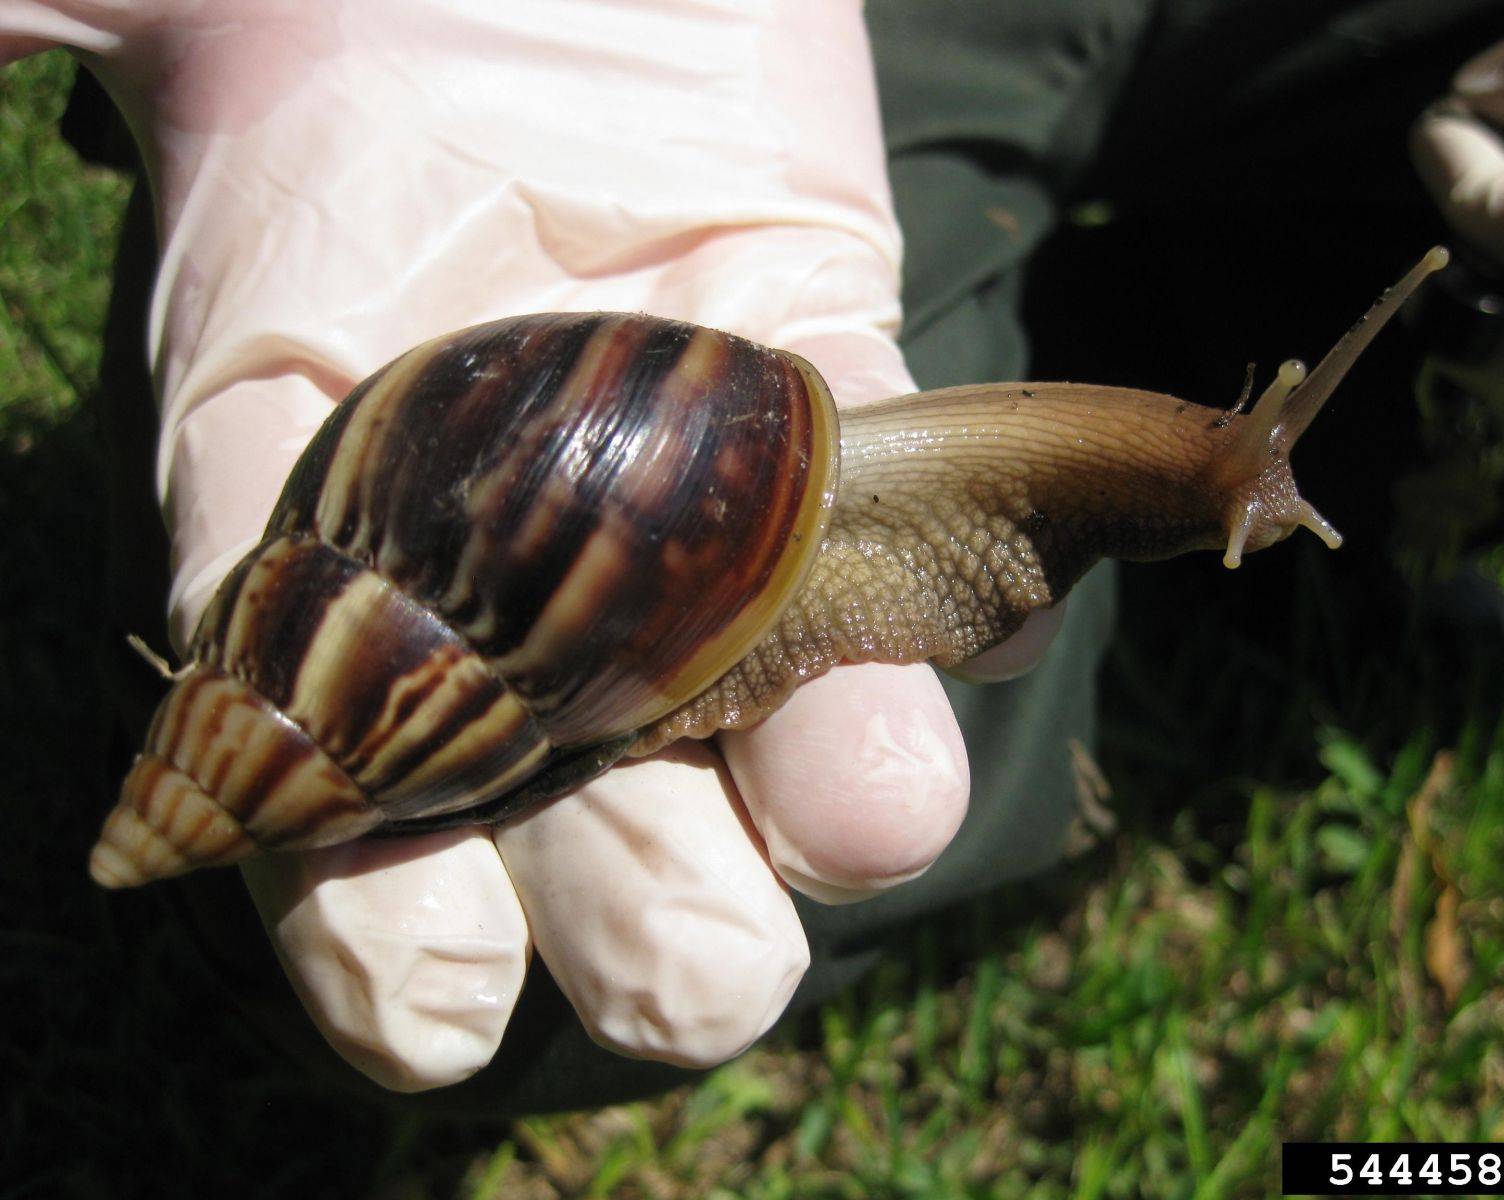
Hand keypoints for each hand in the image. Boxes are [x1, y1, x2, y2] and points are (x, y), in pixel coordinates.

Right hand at [5, 1, 992, 1089]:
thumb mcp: (149, 45)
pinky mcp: (832, 460)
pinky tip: (937, 683)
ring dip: (807, 821)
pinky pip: (891, 605)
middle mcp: (501, 598)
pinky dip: (920, 669)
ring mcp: (683, 545)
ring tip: (846, 823)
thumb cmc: (319, 14)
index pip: (321, 799)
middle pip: (570, 835)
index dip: (373, 932)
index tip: (435, 1003)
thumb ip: (41, 52)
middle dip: (632, 919)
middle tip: (688, 959)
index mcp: (302, 546)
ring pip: (750, 760)